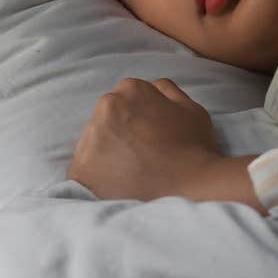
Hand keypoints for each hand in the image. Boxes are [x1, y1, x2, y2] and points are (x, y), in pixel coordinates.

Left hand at [71, 77, 244, 202]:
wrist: (191, 190)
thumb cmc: (195, 150)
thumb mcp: (191, 109)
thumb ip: (167, 92)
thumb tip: (152, 86)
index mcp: (131, 89)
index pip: (124, 100)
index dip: (136, 121)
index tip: (147, 139)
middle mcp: (106, 107)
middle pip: (105, 119)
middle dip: (118, 135)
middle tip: (140, 158)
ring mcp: (91, 138)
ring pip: (92, 144)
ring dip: (106, 156)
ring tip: (131, 175)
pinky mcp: (82, 169)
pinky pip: (83, 171)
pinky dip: (97, 179)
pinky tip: (118, 187)